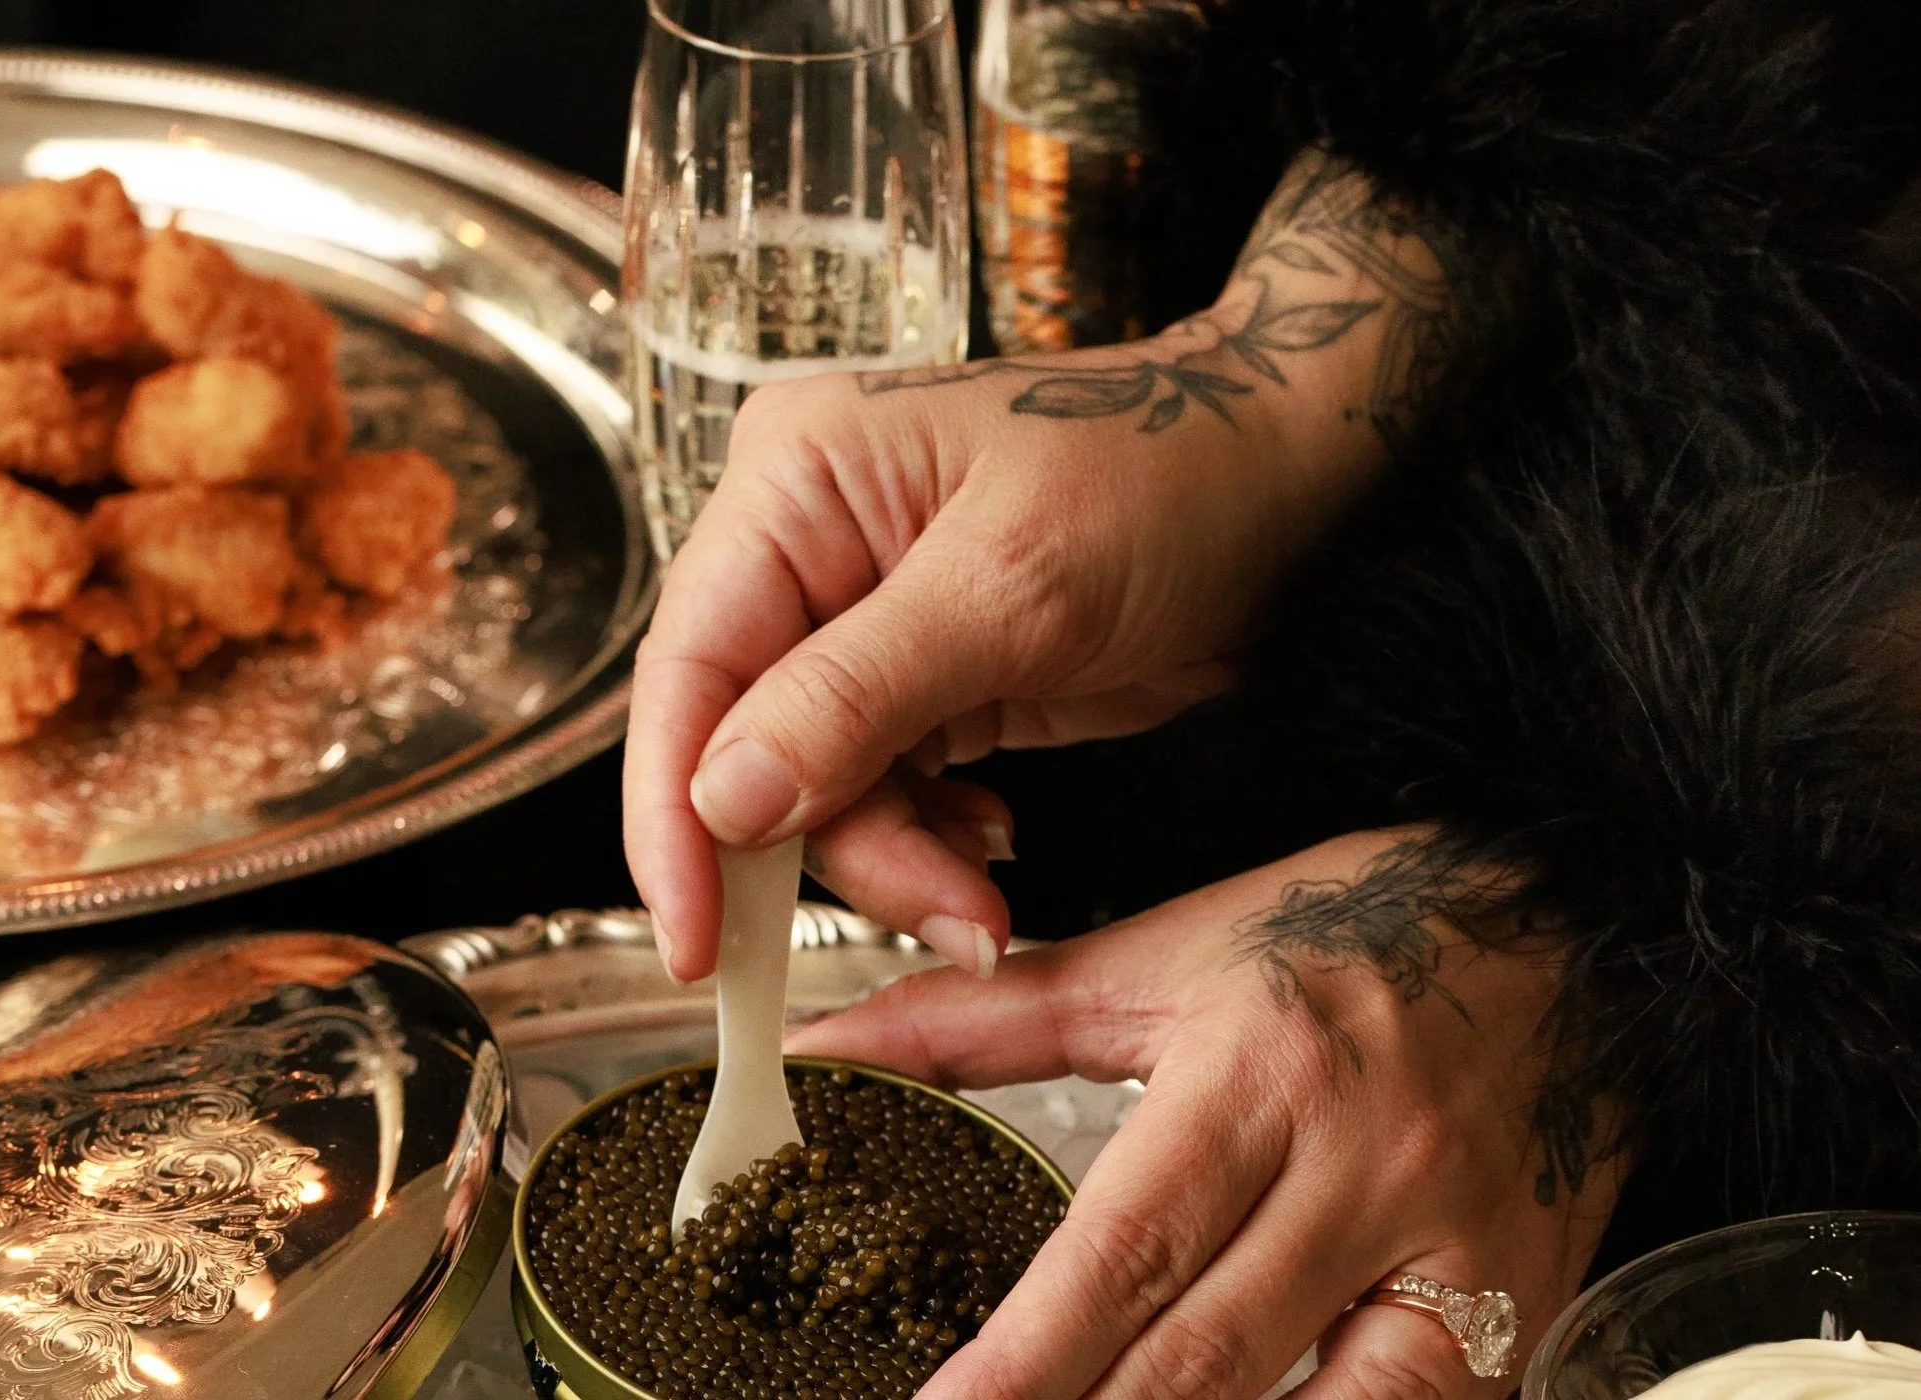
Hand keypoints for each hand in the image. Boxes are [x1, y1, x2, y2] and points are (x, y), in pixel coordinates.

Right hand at [624, 148, 1470, 981]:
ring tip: (986, 899)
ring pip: (817, 788)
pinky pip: (880, 790)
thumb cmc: (1171, 474)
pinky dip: (929, 843)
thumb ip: (856, 695)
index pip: (689, 668)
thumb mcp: (1015, 588)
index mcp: (794, 483)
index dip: (675, 817)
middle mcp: (806, 546)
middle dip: (836, 849)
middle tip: (943, 916)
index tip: (696, 943)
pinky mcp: (919, 676)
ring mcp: (860, 617)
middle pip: (745, 746)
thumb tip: (722, 799)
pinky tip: (992, 844)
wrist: (1290, 476)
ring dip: (898, 862)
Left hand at [787, 830, 1621, 1399]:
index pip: (1127, 1250)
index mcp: (1258, 1072)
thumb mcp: (1164, 957)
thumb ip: (988, 1018)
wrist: (1575, 921)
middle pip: (1207, 1357)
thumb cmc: (1353, 934)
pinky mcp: (1518, 1308)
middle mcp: (1360, 1171)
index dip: (1027, 1359)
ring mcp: (1454, 1252)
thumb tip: (840, 1044)